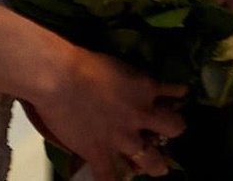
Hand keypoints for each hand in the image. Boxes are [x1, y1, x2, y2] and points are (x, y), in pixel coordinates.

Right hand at [31, 48, 184, 180]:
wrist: (58, 78)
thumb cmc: (83, 63)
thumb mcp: (118, 65)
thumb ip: (132, 79)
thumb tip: (138, 84)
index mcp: (145, 89)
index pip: (173, 96)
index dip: (172, 103)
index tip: (170, 106)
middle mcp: (141, 116)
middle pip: (174, 129)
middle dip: (173, 131)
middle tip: (164, 136)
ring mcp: (123, 139)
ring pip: (152, 162)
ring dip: (156, 165)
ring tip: (156, 168)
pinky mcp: (100, 154)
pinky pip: (110, 178)